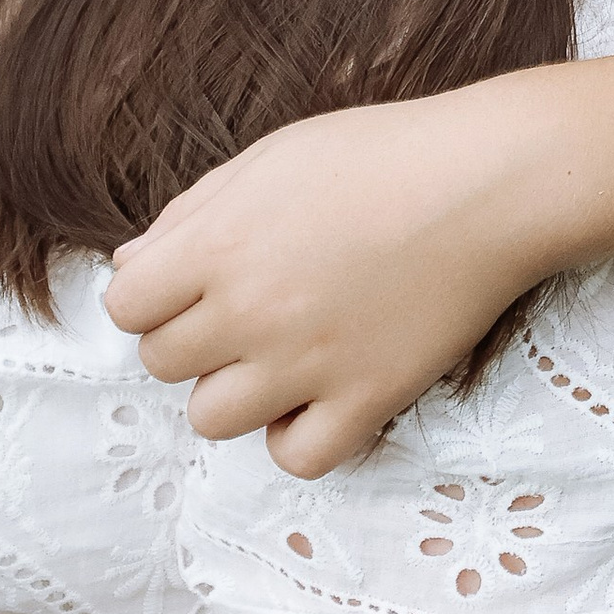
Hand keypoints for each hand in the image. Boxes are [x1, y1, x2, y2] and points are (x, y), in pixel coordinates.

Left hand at [103, 84, 560, 475]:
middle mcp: (250, 311)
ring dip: (235, 393)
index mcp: (217, 245)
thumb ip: (188, 215)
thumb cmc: (379, 155)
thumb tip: (129, 268)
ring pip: (212, 421)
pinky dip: (299, 437)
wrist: (488, 182)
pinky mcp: (368, 398)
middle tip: (248, 313)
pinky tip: (321, 398)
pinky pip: (298, 458)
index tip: (193, 286)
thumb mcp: (268, 160)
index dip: (152, 298)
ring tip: (280, 359)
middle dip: (193, 341)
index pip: (125, 307)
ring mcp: (308, 363)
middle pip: (162, 365)